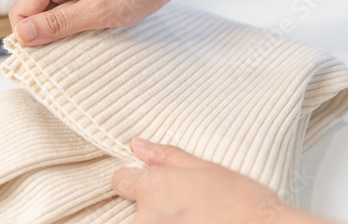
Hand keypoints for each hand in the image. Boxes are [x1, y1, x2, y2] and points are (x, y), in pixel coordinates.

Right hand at [8, 0, 193, 45]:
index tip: (46, 56)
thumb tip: (22, 34)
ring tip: (85, 41)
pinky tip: (94, 32)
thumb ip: (59, 23)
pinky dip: (78, 23)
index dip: (28, 36)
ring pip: (53, 12)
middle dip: (45, 34)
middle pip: (35, 11)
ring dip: (63, 30)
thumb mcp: (99, 11)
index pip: (21, 11)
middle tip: (69, 52)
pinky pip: (71, 8)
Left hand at [112, 138, 333, 223]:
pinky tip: (199, 223)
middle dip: (154, 208)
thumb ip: (166, 157)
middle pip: (134, 211)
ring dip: (165, 222)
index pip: (119, 181)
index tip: (148, 183)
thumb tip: (138, 145)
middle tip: (187, 209)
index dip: (133, 180)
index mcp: (153, 189)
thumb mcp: (204, 168)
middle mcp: (146, 218)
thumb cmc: (242, 202)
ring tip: (196, 219)